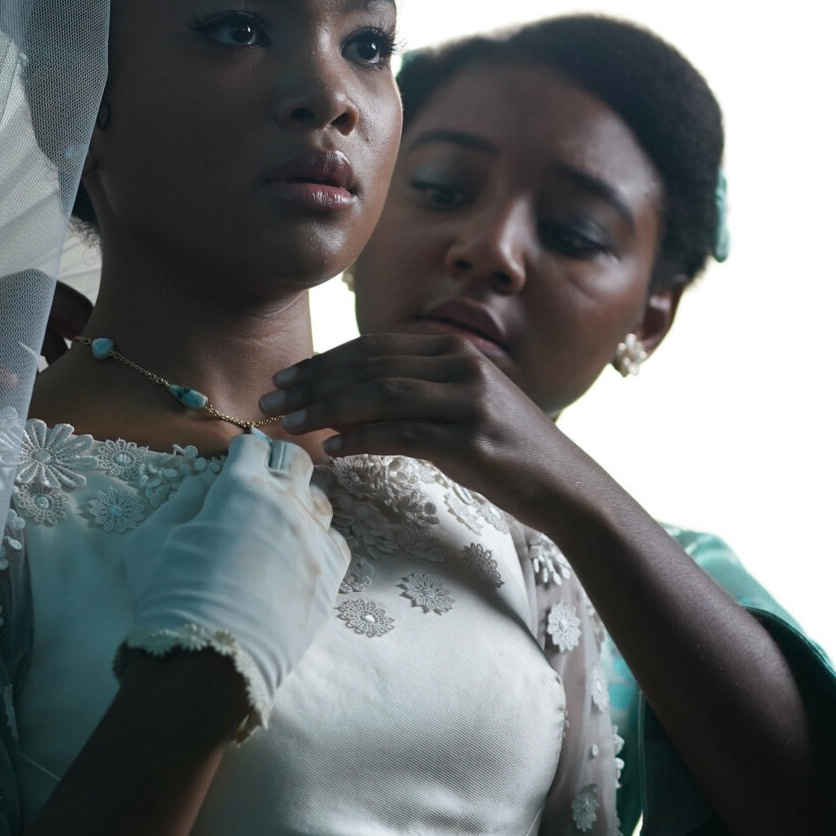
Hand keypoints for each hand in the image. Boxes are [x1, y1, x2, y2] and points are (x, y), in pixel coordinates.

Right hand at [117, 433, 350, 724]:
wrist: (213, 659)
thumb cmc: (171, 596)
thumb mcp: (152, 539)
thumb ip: (181, 500)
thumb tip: (204, 483)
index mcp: (240, 487)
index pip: (253, 445)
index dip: (242, 450)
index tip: (236, 461)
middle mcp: (285, 503)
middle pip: (296, 459)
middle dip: (278, 459)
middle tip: (263, 476)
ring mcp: (314, 538)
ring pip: (320, 499)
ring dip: (300, 500)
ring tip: (281, 519)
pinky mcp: (330, 573)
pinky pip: (334, 540)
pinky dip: (318, 539)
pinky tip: (299, 553)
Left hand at [261, 331, 586, 532]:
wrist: (566, 488)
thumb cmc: (505, 453)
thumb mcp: (458, 410)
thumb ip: (410, 398)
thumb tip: (341, 410)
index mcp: (455, 350)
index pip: (373, 347)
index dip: (322, 362)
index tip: (283, 379)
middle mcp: (462, 365)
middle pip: (370, 366)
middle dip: (312, 383)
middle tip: (269, 402)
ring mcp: (470, 400)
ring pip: (381, 394)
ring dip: (326, 409)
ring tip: (287, 425)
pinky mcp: (473, 439)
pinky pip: (403, 433)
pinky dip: (362, 439)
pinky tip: (332, 450)